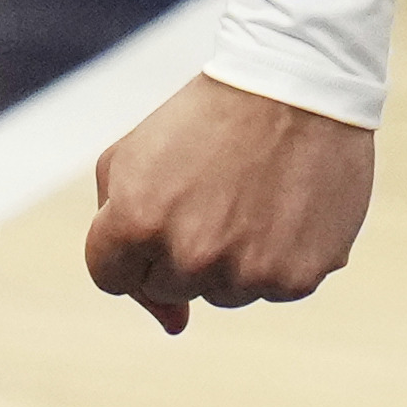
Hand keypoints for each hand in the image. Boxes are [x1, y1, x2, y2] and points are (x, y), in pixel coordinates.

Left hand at [82, 76, 376, 332]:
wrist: (292, 84)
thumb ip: (117, 238)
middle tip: (207, 193)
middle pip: (166, 287)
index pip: (110, 276)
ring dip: (228, 259)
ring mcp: (245, 273)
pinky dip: (276, 258)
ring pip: (221, 295)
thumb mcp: (132, 159)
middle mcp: (188, 257)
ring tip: (248, 196)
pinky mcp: (296, 280)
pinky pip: (271, 289)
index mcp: (135, 223)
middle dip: (176, 249)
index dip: (127, 247)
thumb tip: (171, 323)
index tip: (151, 220)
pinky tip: (283, 208)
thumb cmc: (204, 119)